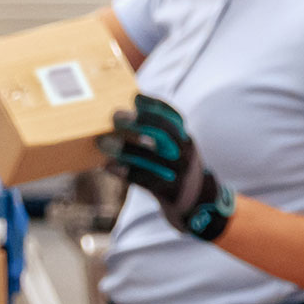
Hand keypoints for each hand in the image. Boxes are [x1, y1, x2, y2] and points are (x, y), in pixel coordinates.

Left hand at [104, 95, 236, 240]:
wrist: (200, 206)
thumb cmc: (176, 174)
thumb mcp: (176, 153)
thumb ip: (159, 139)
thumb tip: (121, 120)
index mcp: (186, 140)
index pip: (174, 117)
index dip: (155, 105)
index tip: (135, 97)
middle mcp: (186, 154)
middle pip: (165, 132)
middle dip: (141, 121)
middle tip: (116, 115)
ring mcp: (180, 173)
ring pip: (153, 156)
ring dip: (126, 147)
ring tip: (103, 142)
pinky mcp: (171, 192)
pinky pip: (146, 180)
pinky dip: (126, 172)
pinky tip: (108, 167)